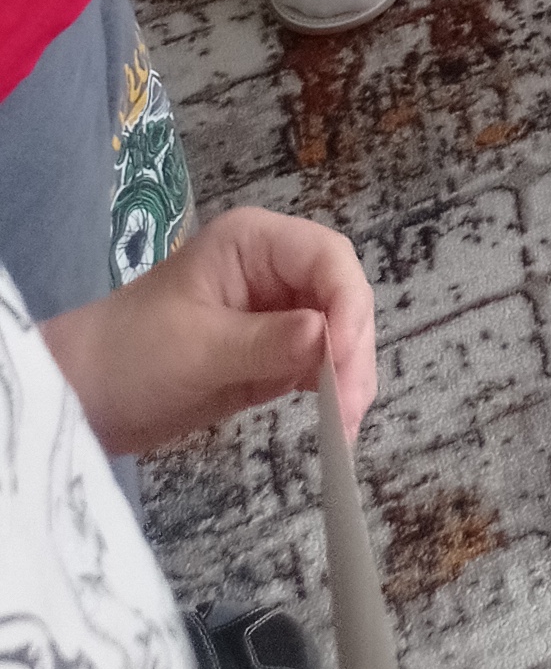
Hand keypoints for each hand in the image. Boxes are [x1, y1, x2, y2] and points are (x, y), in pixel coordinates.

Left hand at [42, 205, 376, 454]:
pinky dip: (330, 388)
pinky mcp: (271, 351)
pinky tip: (335, 419)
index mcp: (255, 243)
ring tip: (346, 425)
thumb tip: (328, 339)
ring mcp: (275, 310)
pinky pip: (316, 361)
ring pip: (337, 331)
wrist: (81, 398)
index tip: (342, 360)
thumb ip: (266, 342)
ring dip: (348, 374)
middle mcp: (274, 268)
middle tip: (352, 410)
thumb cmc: (129, 358)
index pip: (326, 258)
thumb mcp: (197, 350)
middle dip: (352, 348)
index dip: (346, 303)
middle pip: (340, 295)